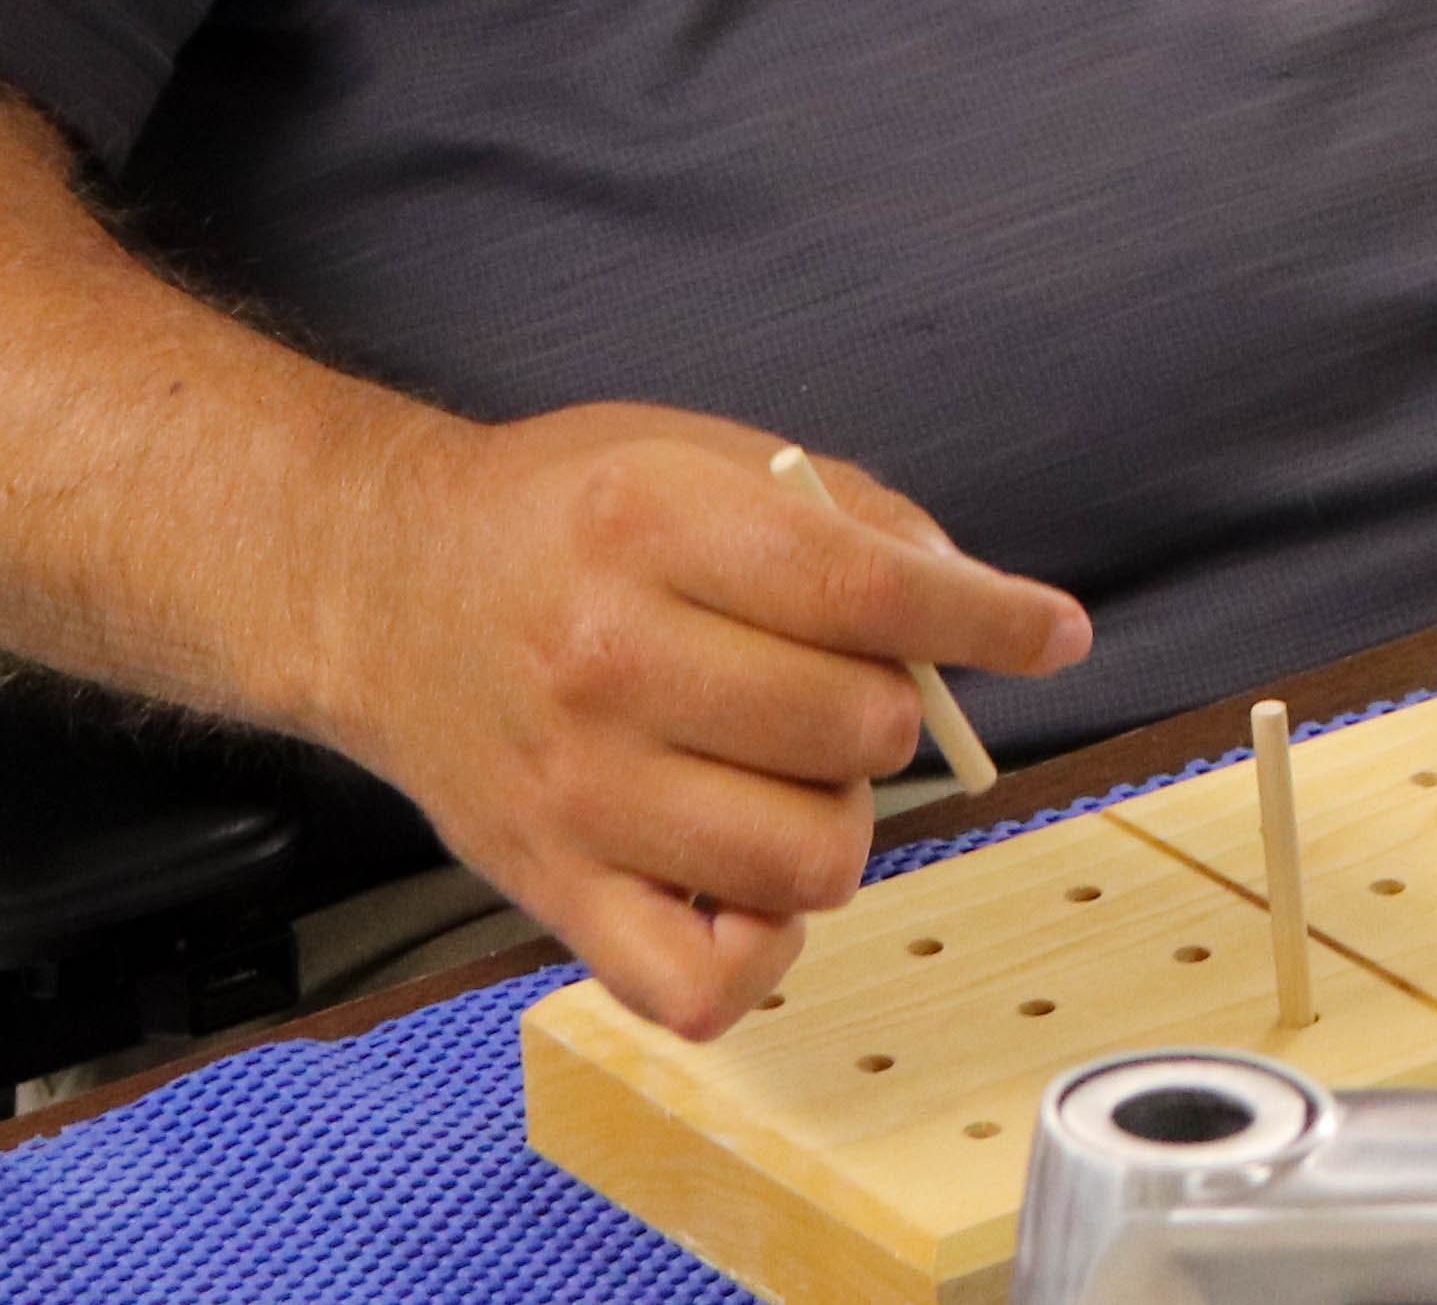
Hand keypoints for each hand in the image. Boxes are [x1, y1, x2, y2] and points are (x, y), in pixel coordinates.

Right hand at [317, 404, 1088, 1037]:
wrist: (384, 585)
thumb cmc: (561, 520)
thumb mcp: (701, 453)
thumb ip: (850, 517)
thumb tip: (974, 609)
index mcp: (653, 527)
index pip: (866, 594)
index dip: (986, 618)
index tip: (1052, 632)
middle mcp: (607, 661)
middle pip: (857, 731)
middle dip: (890, 709)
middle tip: (840, 689)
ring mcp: (578, 792)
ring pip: (812, 860)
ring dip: (838, 820)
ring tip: (786, 773)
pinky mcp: (553, 892)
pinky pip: (702, 984)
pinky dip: (761, 949)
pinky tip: (752, 880)